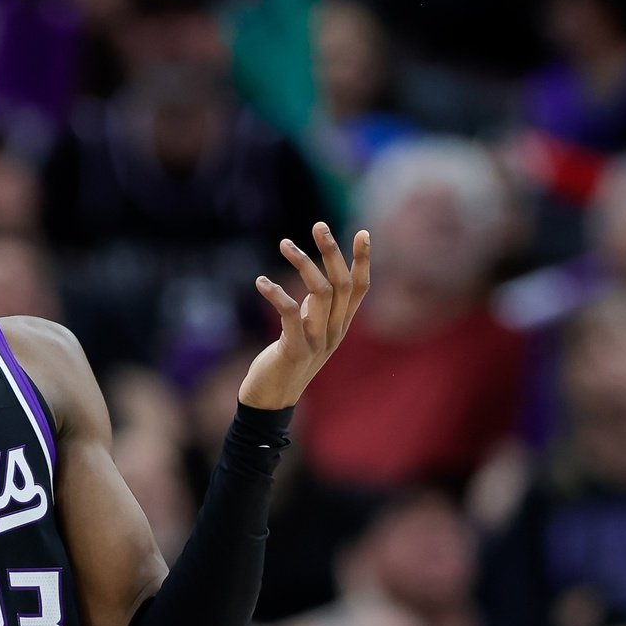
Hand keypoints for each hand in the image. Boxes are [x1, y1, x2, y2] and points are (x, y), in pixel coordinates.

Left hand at [239, 222, 371, 409]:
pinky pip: (290, 313)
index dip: (363, 261)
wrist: (271, 400)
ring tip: (285, 243)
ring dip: (303, 264)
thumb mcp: (307, 332)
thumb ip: (316, 310)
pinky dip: (276, 294)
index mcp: (341, 325)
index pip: (360, 288)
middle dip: (332, 251)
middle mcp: (335, 332)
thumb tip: (315, 284)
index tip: (362, 232)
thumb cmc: (286, 361)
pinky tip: (261, 281)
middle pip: (342, 284)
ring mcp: (318, 341)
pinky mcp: (295, 350)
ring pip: (320, 293)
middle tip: (318, 225)